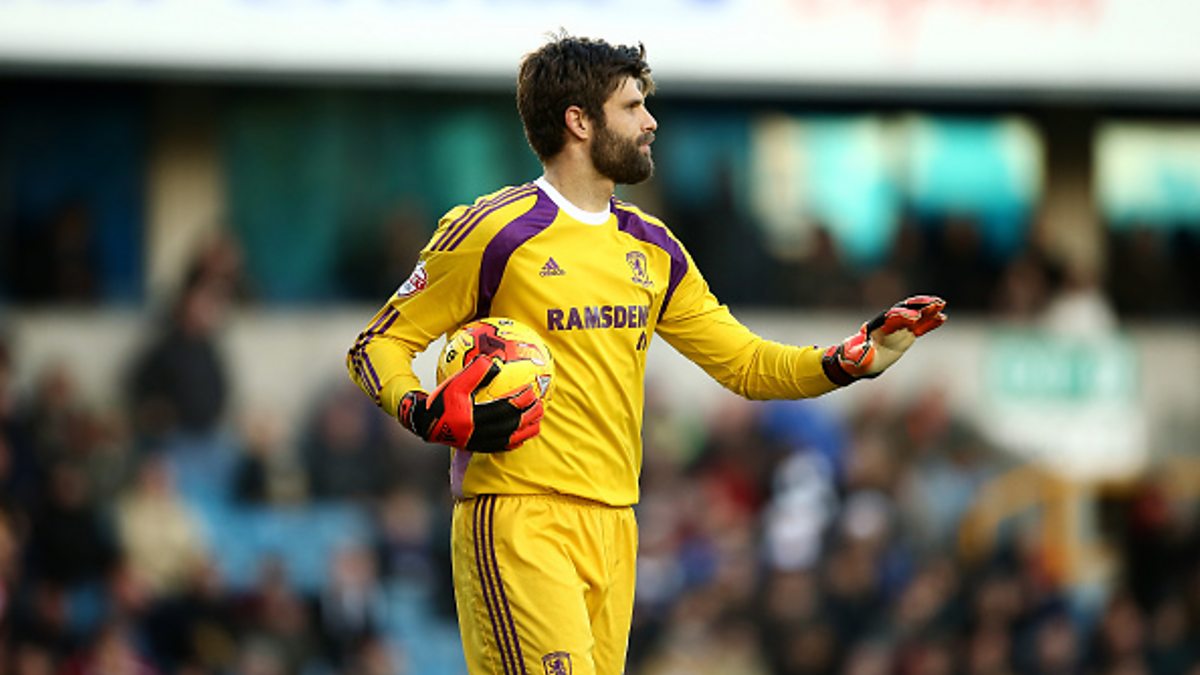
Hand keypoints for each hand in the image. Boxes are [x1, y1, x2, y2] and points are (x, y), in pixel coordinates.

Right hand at [398, 355, 543, 451]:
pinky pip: (500, 448)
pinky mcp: (476, 448)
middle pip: (509, 426)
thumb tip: (495, 362)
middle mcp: (476, 434)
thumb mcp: (455, 383)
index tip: (531, 392)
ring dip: (526, 431)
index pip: (502, 410)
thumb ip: (475, 372)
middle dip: (528, 416)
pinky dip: (514, 442)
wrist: (423, 423)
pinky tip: (522, 437)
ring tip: (538, 421)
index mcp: (471, 419)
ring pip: (508, 440)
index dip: (519, 402)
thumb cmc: (439, 401)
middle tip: (540, 406)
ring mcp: (477, 443)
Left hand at [822, 295, 946, 384]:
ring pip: (915, 315)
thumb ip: (860, 354)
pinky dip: (931, 322)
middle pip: (905, 310)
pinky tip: (943, 317)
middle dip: (917, 306)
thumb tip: (865, 350)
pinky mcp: (907, 333)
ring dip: (927, 309)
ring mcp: (900, 327)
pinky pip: (921, 327)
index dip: (902, 315)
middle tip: (932, 303)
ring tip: (941, 304)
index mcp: (877, 327)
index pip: (891, 318)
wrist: (863, 361)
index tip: (913, 316)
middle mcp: (890, 323)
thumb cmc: (856, 360)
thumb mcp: (855, 358)